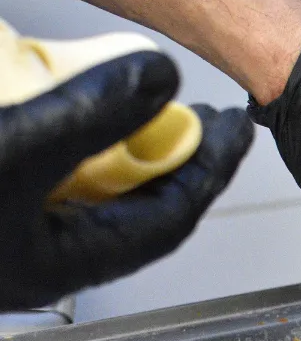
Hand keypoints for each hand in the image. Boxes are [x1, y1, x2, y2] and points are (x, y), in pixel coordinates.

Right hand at [0, 50, 252, 309]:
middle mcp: (61, 253)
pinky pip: (77, 178)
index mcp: (74, 261)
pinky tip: (99, 120)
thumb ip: (87, 119)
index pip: (174, 216)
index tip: (239, 129)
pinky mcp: (16, 207)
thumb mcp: (9, 154)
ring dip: (142, 150)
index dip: (212, 169)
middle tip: (213, 118)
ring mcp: (38, 232)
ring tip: (164, 111)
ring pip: (114, 192)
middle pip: (149, 206)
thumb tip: (160, 79)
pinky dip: (99, 146)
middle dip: (186, 158)